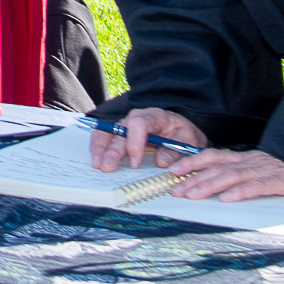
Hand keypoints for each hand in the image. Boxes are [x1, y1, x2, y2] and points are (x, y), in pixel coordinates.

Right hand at [89, 106, 208, 171]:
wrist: (178, 129)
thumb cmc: (182, 133)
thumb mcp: (188, 140)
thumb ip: (175, 151)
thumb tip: (161, 162)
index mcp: (154, 116)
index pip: (139, 124)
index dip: (134, 143)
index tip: (135, 163)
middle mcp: (135, 118)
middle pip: (120, 131)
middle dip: (112, 151)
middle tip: (108, 168)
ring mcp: (125, 124)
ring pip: (108, 132)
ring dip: (100, 148)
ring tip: (97, 164)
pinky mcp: (120, 133)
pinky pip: (104, 136)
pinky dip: (98, 147)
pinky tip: (95, 158)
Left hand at [166, 149, 283, 201]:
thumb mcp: (267, 170)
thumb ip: (246, 176)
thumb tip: (221, 189)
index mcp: (248, 158)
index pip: (214, 156)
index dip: (192, 162)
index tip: (173, 171)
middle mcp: (254, 161)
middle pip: (218, 167)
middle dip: (194, 178)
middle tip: (174, 190)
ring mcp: (268, 170)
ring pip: (233, 176)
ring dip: (210, 185)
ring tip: (192, 195)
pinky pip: (260, 186)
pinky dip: (242, 192)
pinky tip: (228, 199)